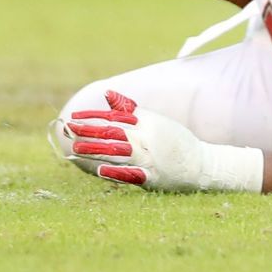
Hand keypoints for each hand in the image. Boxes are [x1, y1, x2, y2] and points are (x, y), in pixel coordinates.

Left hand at [55, 90, 262, 192]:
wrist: (203, 165)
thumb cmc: (175, 143)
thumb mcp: (155, 121)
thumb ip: (129, 110)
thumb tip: (107, 94)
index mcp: (148, 123)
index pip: (116, 117)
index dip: (93, 117)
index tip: (74, 117)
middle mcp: (148, 138)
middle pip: (114, 132)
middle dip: (89, 130)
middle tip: (68, 129)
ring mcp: (150, 158)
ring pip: (118, 152)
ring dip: (96, 150)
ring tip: (75, 147)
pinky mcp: (153, 177)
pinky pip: (132, 174)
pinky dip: (117, 172)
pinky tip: (100, 171)